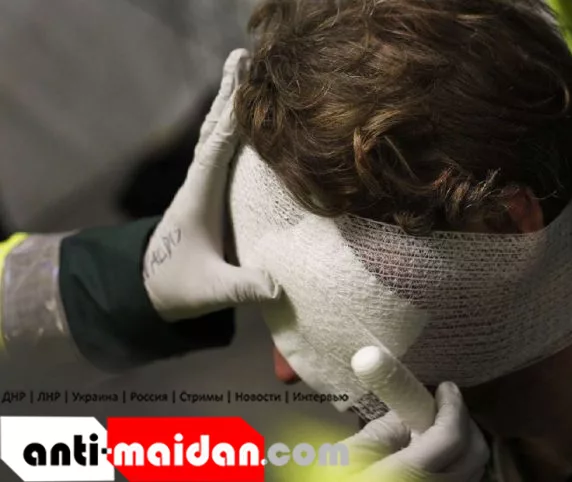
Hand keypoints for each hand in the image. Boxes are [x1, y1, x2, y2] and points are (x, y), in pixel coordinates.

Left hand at [143, 49, 279, 320]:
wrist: (148, 287)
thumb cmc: (178, 286)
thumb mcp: (210, 291)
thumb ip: (240, 288)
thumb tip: (275, 285)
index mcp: (198, 198)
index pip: (215, 152)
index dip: (231, 121)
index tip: (244, 90)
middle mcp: (198, 183)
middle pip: (214, 130)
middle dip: (229, 95)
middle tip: (242, 57)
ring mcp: (202, 184)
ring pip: (216, 134)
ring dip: (230, 103)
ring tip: (244, 71)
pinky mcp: (209, 191)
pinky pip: (221, 148)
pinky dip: (232, 124)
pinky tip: (244, 113)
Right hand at [298, 382, 489, 481]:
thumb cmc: (334, 481)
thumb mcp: (347, 455)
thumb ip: (385, 429)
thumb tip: (411, 407)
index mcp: (404, 475)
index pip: (450, 437)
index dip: (453, 407)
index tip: (444, 387)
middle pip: (475, 454)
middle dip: (464, 421)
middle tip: (444, 402)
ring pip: (477, 469)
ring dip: (466, 441)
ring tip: (440, 424)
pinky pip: (466, 481)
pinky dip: (462, 462)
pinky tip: (438, 452)